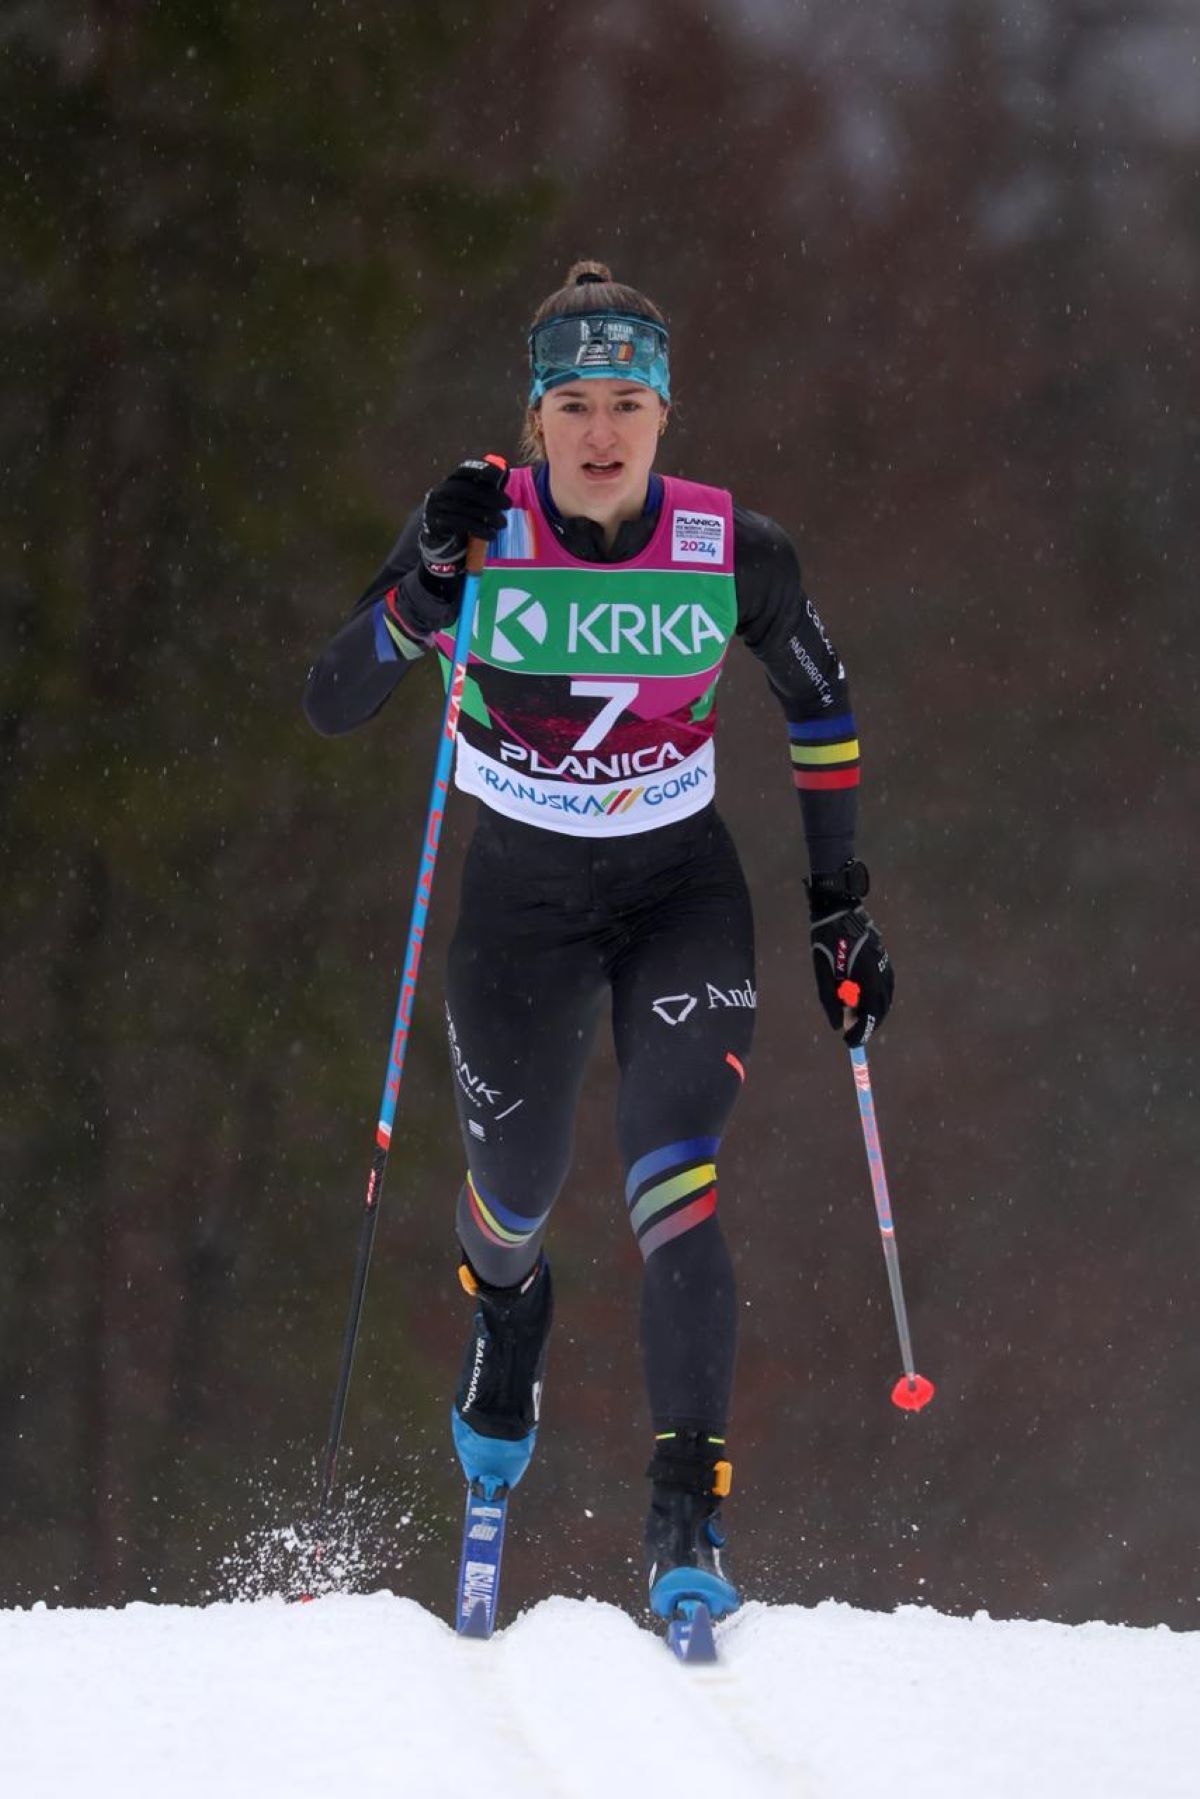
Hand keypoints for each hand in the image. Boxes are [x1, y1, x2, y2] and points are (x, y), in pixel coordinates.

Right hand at [418, 457, 510, 581]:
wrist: (435, 530)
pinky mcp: (438, 524)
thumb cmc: (460, 509)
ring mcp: (438, 507)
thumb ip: (484, 486)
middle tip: (508, 504)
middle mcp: (443, 491)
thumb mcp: (468, 496)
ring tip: (503, 523)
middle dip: (490, 496)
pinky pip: (461, 526)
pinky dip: (480, 530)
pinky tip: (492, 535)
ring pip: (465, 509)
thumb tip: (505, 472)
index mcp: (452, 479)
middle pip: (467, 490)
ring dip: (488, 516)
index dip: (481, 469)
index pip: (465, 469)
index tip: (501, 474)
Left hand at [806, 859, 893, 1047]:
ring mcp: (885, 966)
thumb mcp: (823, 974)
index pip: (869, 1014)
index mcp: (866, 978)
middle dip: (869, 1024)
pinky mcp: (884, 960)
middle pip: (881, 1009)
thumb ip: (830, 1000)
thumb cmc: (826, 941)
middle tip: (855, 1034)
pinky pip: (886, 987)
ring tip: (859, 1021)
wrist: (839, 911)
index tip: (850, 1042)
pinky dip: (877, 999)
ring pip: (885, 999)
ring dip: (874, 1013)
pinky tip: (866, 1001)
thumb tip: (838, 1025)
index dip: (861, 1031)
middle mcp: (880, 974)